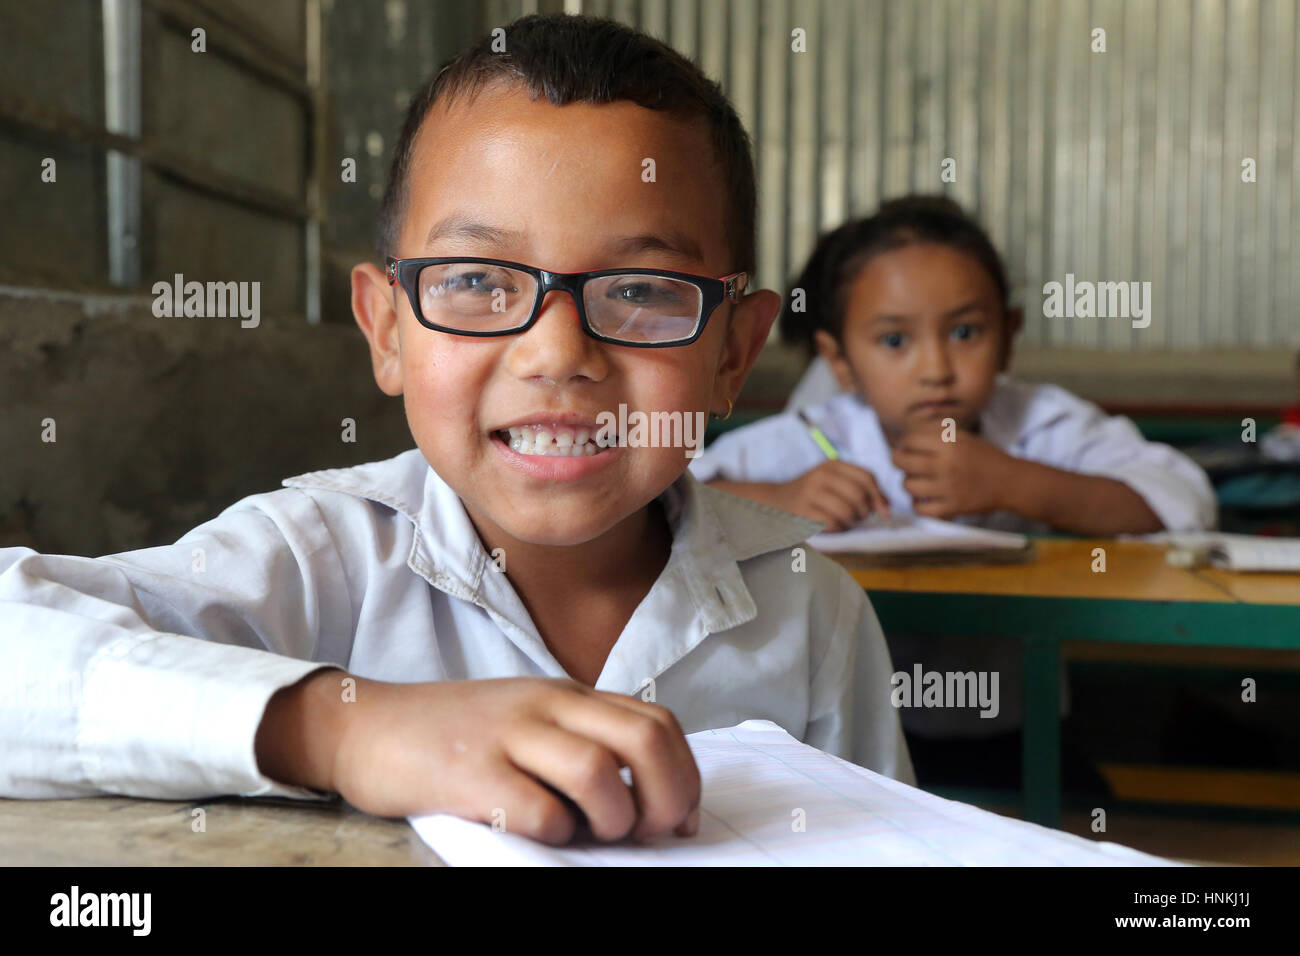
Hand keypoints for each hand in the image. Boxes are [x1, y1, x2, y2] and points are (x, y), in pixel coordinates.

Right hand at [328, 676, 700, 844]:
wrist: (365, 726)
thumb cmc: (455, 735)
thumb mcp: (527, 719)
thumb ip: (582, 743)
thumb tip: (649, 802)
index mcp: (566, 694)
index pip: (656, 722)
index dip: (684, 774)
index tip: (679, 816)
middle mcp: (545, 706)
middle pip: (643, 741)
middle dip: (666, 796)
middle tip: (648, 831)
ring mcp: (508, 735)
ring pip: (598, 771)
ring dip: (613, 818)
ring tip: (594, 834)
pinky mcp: (470, 773)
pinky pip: (539, 809)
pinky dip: (555, 833)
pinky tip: (541, 832)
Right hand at [773, 460, 889, 531]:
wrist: (774, 501)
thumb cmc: (812, 494)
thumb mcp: (832, 482)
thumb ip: (859, 488)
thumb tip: (886, 508)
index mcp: (831, 464)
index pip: (866, 477)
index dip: (879, 496)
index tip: (883, 511)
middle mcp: (820, 475)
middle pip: (859, 495)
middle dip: (865, 511)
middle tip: (858, 517)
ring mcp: (809, 493)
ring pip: (847, 511)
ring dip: (851, 522)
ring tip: (845, 522)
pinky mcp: (801, 511)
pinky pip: (832, 523)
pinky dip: (837, 529)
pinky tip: (833, 527)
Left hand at [890, 427, 1013, 517]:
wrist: (1011, 482)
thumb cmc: (985, 457)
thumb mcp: (964, 438)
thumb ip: (937, 435)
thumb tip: (906, 438)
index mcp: (949, 444)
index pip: (909, 441)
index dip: (902, 444)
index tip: (905, 448)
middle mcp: (946, 465)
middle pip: (902, 462)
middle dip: (898, 461)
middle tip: (903, 463)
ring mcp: (948, 488)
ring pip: (908, 486)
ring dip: (908, 483)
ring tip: (915, 481)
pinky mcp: (953, 507)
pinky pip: (921, 509)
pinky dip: (917, 505)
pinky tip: (923, 499)